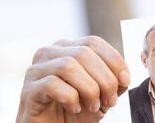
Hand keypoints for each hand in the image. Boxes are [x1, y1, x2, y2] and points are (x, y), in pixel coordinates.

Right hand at [16, 36, 130, 122]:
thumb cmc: (76, 111)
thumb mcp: (101, 94)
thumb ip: (113, 81)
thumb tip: (123, 76)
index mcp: (67, 48)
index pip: (93, 42)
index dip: (114, 60)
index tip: (125, 80)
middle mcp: (49, 53)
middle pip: (84, 53)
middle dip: (104, 78)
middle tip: (110, 100)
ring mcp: (35, 70)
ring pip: (68, 66)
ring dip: (89, 89)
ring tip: (94, 106)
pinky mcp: (28, 90)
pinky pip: (52, 84)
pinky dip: (70, 98)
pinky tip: (74, 108)